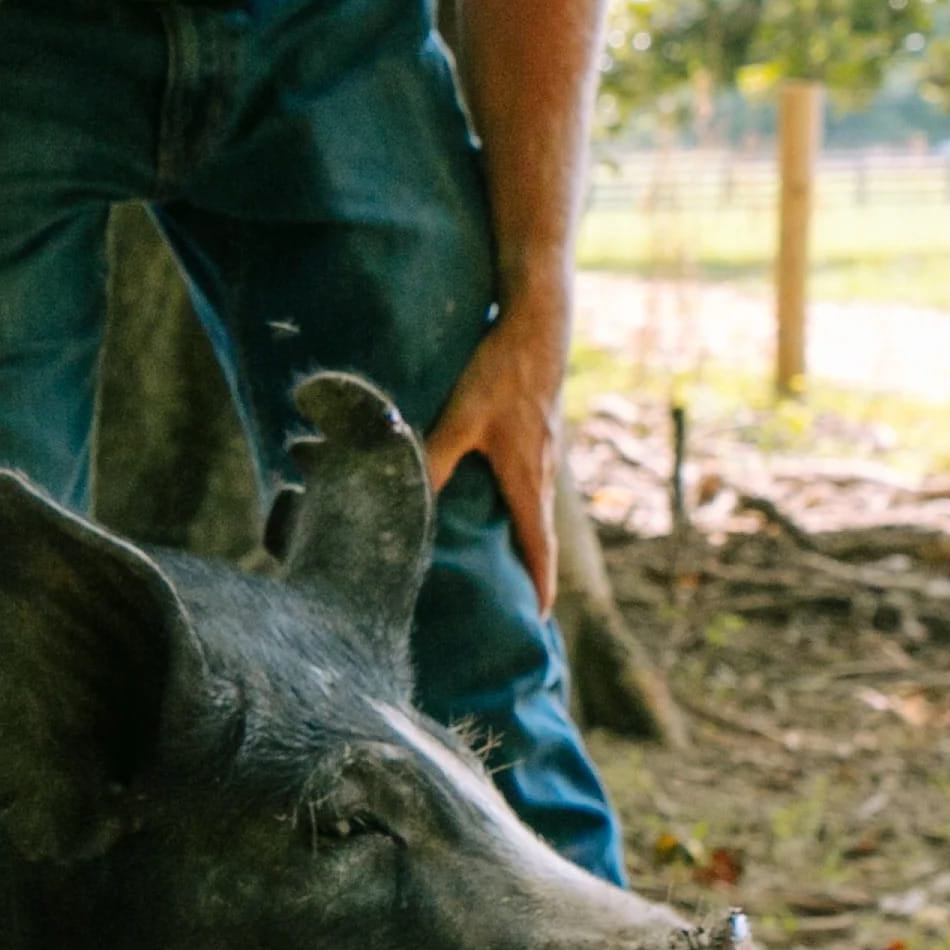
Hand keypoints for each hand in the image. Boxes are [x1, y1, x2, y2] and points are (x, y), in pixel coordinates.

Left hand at [420, 305, 570, 611]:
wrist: (538, 328)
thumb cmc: (503, 373)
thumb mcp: (462, 419)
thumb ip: (434, 459)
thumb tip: (406, 498)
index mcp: (527, 480)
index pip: (539, 549)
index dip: (539, 587)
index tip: (538, 621)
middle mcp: (541, 474)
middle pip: (541, 538)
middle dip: (533, 574)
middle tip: (520, 605)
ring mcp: (544, 455)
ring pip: (536, 511)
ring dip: (527, 542)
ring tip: (506, 565)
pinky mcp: (538, 436)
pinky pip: (531, 486)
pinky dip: (521, 509)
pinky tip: (497, 503)